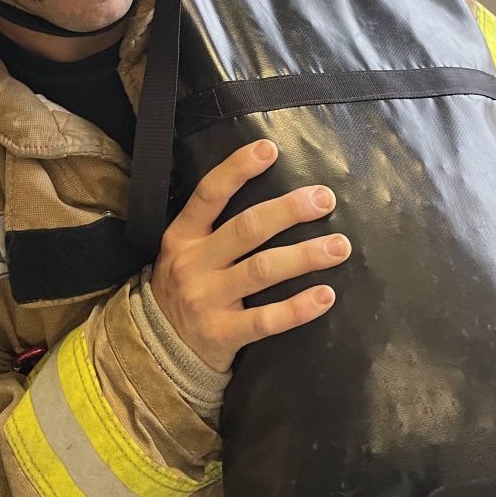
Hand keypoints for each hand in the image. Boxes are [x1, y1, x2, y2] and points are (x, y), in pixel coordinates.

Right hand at [150, 139, 350, 371]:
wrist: (156, 348)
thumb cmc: (186, 284)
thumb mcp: (184, 248)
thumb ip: (216, 224)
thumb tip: (272, 193)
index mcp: (183, 235)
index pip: (209, 193)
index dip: (238, 169)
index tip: (270, 149)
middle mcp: (193, 263)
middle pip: (246, 229)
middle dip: (288, 211)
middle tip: (324, 199)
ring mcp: (207, 299)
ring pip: (262, 270)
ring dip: (305, 256)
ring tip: (339, 246)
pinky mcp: (222, 334)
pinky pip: (266, 320)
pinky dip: (298, 307)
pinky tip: (326, 295)